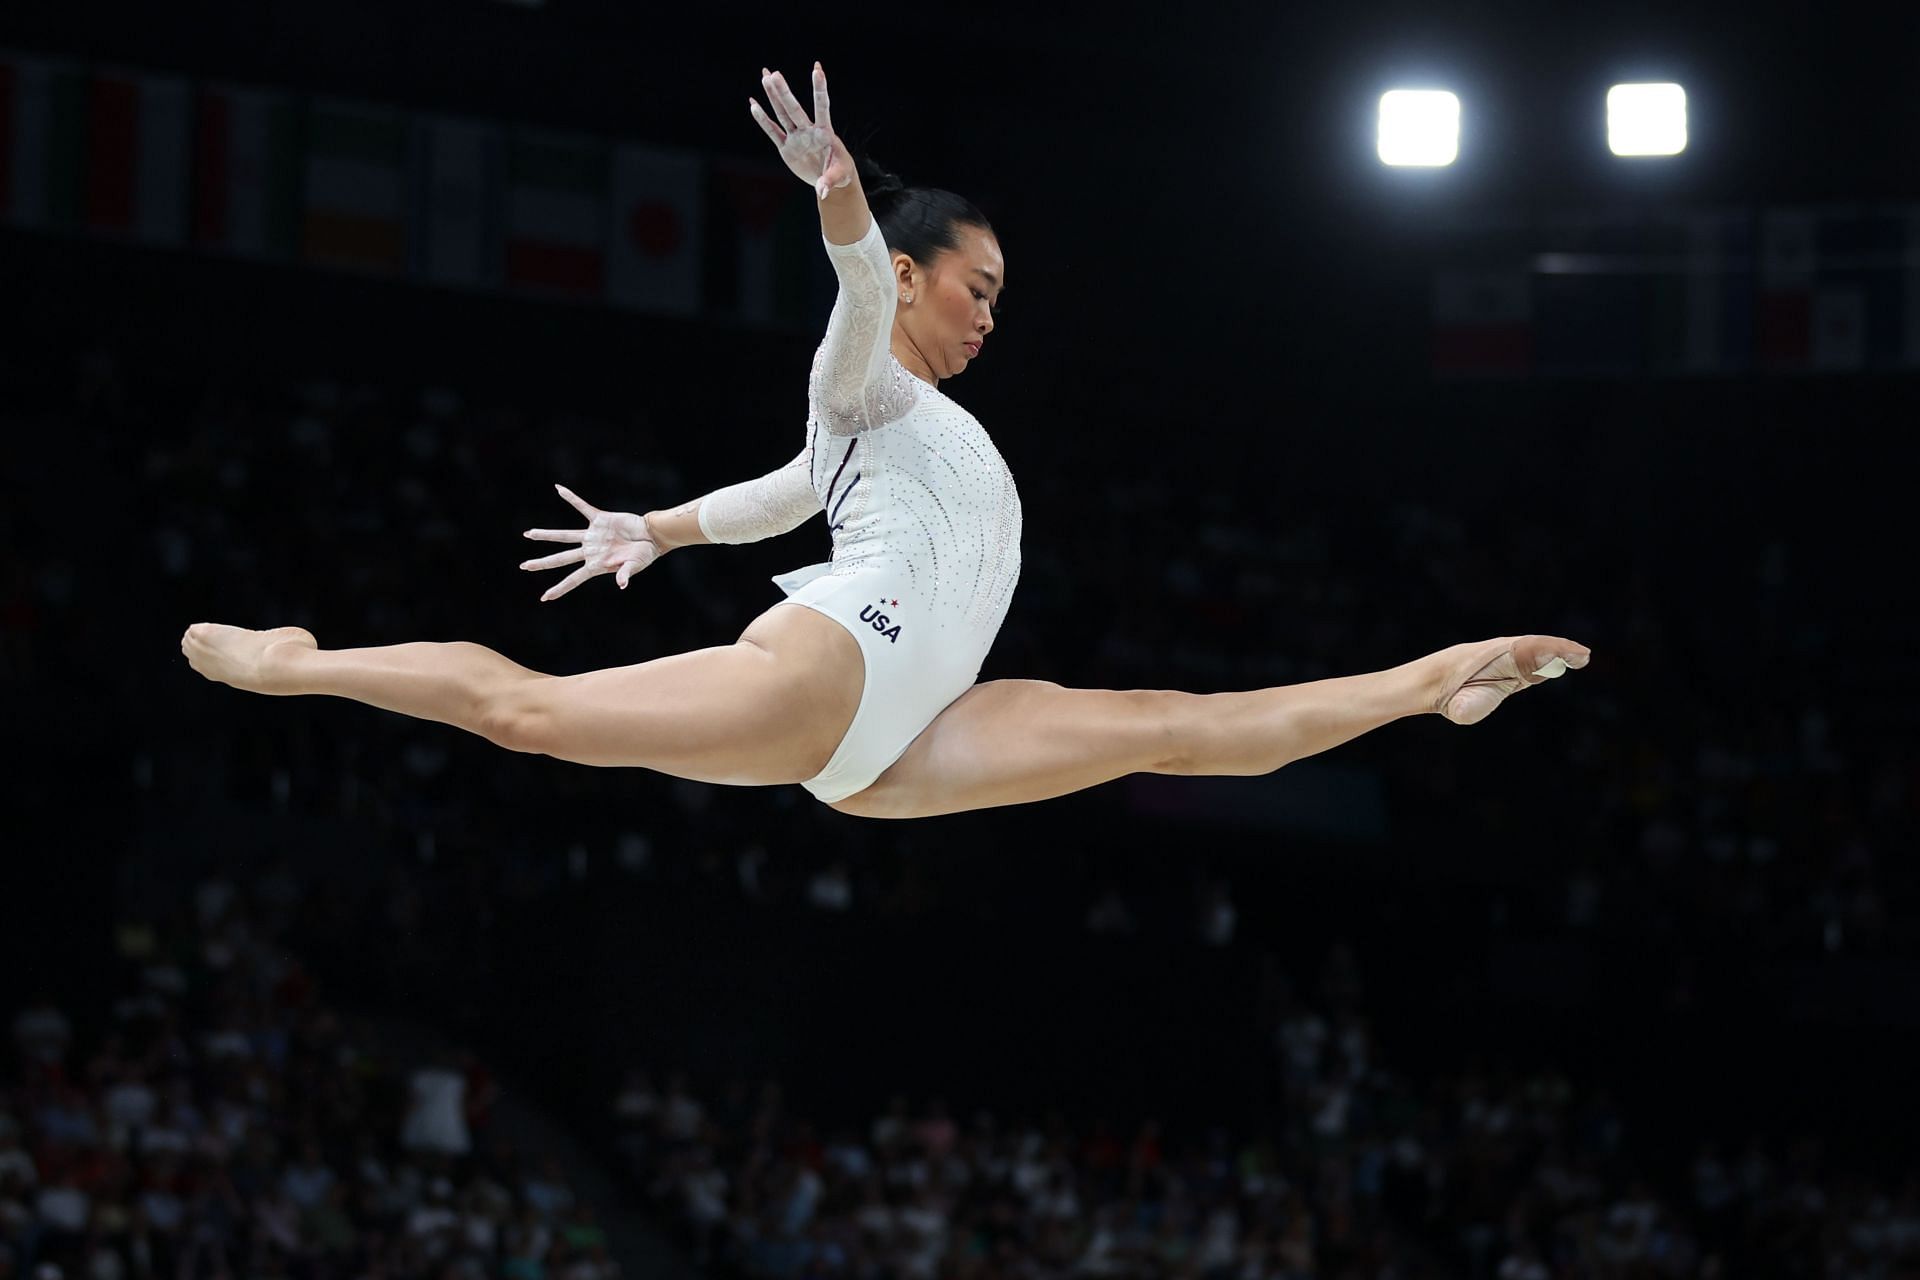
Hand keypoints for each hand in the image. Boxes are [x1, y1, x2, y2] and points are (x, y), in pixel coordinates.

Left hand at [521, 484, 659, 601]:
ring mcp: (593, 536)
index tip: (544, 597)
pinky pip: (582, 507)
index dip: (559, 588)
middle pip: (561, 558)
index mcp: (596, 565)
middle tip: (524, 566)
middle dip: (542, 563)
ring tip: (528, 534)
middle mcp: (590, 551)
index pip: (573, 579)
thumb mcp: (635, 566)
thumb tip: (621, 584)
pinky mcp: (600, 520)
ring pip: (564, 535)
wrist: (652, 536)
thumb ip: (625, 573)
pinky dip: (571, 498)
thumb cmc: (644, 555)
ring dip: (546, 534)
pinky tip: (559, 489)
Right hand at [750, 62, 853, 200]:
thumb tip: (821, 191)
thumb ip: (829, 181)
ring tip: (765, 75)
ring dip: (773, 96)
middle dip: (784, 93)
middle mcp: (808, 131)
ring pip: (782, 114)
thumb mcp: (838, 177)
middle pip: (794, 109)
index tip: (817, 70)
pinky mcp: (786, 148)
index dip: (819, 90)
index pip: (822, 107)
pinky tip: (753, 104)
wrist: (830, 179)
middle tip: (774, 74)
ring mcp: (796, 138)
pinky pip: (772, 132)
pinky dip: (762, 120)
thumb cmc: (840, 172)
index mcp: (825, 133)